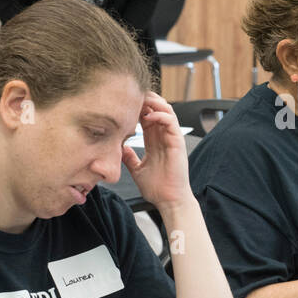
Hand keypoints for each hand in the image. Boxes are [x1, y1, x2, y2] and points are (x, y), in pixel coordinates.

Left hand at [121, 91, 189, 209]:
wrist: (168, 201)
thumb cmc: (157, 188)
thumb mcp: (137, 170)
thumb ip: (130, 157)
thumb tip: (120, 148)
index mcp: (155, 141)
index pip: (146, 116)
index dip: (136, 108)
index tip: (122, 105)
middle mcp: (164, 137)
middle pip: (157, 108)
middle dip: (145, 100)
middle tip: (130, 97)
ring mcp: (172, 138)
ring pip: (166, 110)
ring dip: (153, 103)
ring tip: (140, 101)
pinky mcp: (177, 142)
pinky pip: (171, 121)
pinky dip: (159, 115)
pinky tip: (147, 117)